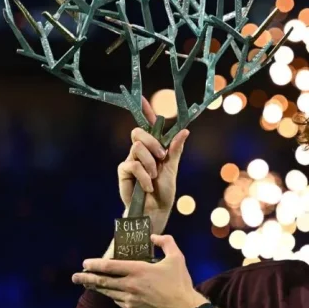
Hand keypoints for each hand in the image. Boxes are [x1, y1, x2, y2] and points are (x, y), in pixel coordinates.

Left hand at [73, 235, 204, 307]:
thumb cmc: (180, 283)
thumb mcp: (177, 257)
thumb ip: (166, 242)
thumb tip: (154, 237)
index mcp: (138, 270)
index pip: (110, 266)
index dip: (95, 264)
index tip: (85, 263)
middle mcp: (130, 285)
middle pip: (102, 281)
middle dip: (86, 278)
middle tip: (74, 276)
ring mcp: (129, 300)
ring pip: (107, 292)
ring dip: (96, 288)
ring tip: (86, 284)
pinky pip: (117, 301)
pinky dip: (111, 296)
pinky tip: (109, 293)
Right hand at [118, 96, 189, 233]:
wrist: (155, 209)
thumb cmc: (164, 190)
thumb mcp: (172, 168)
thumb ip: (175, 149)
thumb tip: (185, 130)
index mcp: (154, 148)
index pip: (148, 126)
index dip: (144, 112)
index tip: (141, 98)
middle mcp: (141, 151)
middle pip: (139, 133)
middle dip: (152, 143)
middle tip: (161, 157)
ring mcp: (131, 160)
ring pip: (137, 148)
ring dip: (149, 164)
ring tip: (154, 177)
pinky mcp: (123, 172)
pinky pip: (132, 165)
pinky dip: (143, 176)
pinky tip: (147, 186)